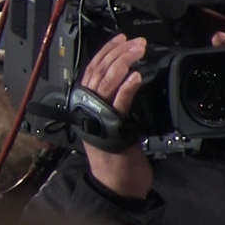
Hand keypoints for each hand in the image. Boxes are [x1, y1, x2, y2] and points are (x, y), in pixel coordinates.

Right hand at [80, 34, 153, 198]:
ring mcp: (97, 117)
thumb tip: (127, 83)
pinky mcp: (112, 128)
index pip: (93, 70)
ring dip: (123, 63)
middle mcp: (87, 108)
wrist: (114, 184)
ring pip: (106, 82)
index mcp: (86, 104)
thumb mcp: (113, 124)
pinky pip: (118, 102)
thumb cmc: (116, 157)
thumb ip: (114, 105)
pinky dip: (126, 87)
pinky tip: (136, 76)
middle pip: (99, 72)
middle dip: (118, 52)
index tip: (121, 39)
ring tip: (138, 50)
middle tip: (137, 42)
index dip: (106, 52)